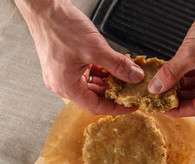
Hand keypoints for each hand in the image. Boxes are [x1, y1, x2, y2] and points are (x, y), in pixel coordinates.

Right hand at [14, 0, 143, 114]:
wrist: (44, 7)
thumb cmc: (60, 27)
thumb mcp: (96, 49)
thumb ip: (118, 65)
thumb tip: (135, 77)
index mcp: (66, 86)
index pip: (96, 106)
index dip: (117, 108)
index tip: (132, 106)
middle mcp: (62, 83)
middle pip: (94, 97)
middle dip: (114, 94)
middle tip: (131, 91)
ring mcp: (63, 74)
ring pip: (91, 85)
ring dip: (108, 82)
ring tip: (125, 78)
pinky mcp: (66, 63)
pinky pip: (87, 74)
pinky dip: (101, 72)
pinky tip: (113, 67)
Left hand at [148, 0, 194, 116]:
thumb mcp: (189, 54)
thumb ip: (170, 74)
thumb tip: (156, 88)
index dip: (178, 111)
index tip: (163, 109)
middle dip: (179, 99)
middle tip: (160, 98)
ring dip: (183, 88)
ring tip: (165, 86)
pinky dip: (188, 77)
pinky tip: (175, 74)